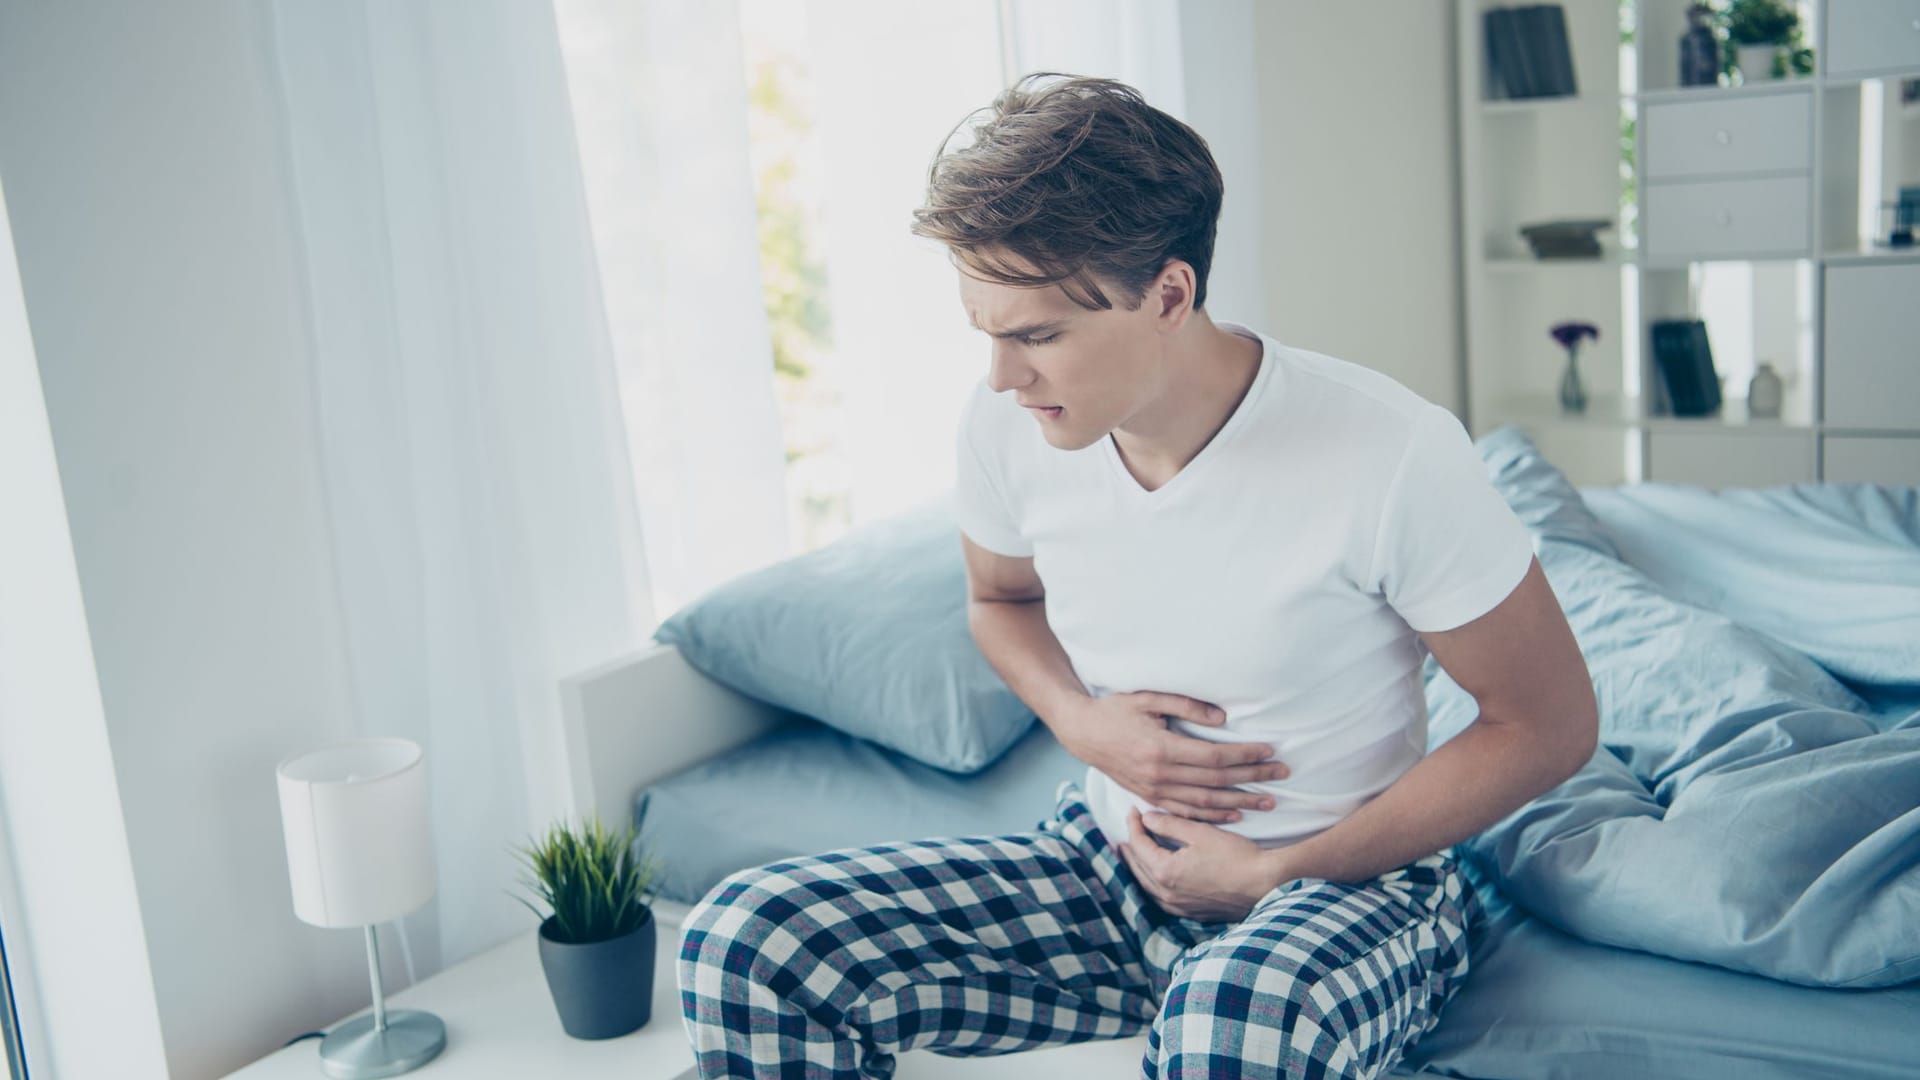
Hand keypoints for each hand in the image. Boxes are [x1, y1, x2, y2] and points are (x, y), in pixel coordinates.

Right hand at [1054, 691, 1289, 822]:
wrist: (1082, 732)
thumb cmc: (1116, 710)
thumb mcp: (1148, 698)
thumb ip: (1187, 706)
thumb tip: (1223, 719)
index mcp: (1162, 748)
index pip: (1215, 757)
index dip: (1244, 755)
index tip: (1269, 751)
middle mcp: (1160, 774)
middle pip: (1216, 781)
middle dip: (1252, 778)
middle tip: (1281, 775)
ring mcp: (1154, 790)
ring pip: (1205, 802)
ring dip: (1239, 802)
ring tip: (1267, 802)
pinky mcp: (1150, 797)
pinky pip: (1187, 812)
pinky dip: (1212, 816)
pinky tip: (1234, 815)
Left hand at [1117, 807, 1285, 922]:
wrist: (1264, 884)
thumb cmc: (1235, 856)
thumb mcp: (1199, 832)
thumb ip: (1168, 824)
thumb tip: (1145, 818)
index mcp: (1165, 871)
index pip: (1138, 844)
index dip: (1134, 825)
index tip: (1134, 810)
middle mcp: (1166, 893)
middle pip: (1138, 867)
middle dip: (1130, 847)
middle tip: (1128, 830)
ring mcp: (1179, 906)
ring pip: (1147, 886)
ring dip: (1138, 867)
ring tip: (1133, 853)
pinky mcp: (1192, 913)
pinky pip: (1162, 898)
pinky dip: (1153, 884)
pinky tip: (1156, 877)